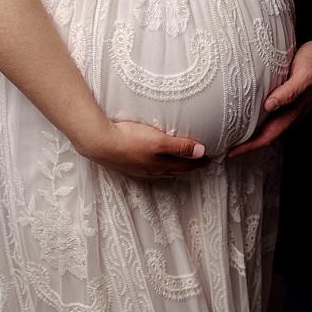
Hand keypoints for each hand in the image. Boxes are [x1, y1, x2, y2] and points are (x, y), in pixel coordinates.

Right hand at [81, 117, 208, 180]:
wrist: (100, 143)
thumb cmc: (130, 140)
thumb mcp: (159, 141)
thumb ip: (180, 147)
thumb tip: (202, 152)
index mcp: (161, 165)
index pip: (186, 165)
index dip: (199, 162)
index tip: (211, 159)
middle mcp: (152, 170)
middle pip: (176, 170)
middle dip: (189, 166)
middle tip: (200, 162)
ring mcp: (139, 169)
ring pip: (163, 170)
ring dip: (174, 167)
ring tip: (181, 163)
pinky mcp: (129, 164)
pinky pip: (150, 168)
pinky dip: (159, 165)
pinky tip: (154, 161)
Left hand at [228, 30, 311, 157]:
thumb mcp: (304, 75)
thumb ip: (289, 92)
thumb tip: (269, 105)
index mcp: (294, 112)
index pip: (268, 136)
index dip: (249, 146)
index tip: (231, 152)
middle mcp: (292, 113)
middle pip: (266, 135)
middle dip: (247, 143)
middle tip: (226, 146)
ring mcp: (292, 107)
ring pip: (269, 126)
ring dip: (252, 132)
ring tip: (234, 133)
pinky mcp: (290, 98)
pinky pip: (272, 114)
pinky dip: (258, 118)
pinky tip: (250, 112)